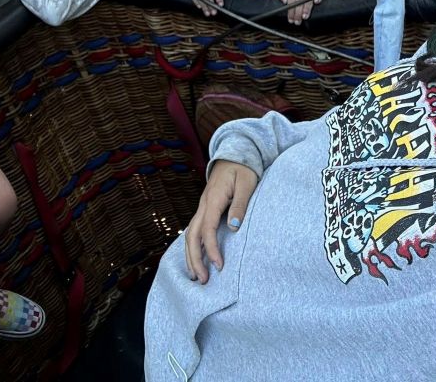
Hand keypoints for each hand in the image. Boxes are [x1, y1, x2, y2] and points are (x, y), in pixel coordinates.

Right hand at [184, 160, 257, 283]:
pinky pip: (194, 230)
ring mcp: (202, 207)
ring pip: (189, 235)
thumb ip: (240, 205)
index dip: (211, 249)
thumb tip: (233, 228)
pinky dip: (192, 247)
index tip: (219, 265)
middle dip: (194, 259)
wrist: (233, 154)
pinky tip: (195, 260)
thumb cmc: (243, 168)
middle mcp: (203, 205)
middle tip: (202, 280)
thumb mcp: (247, 184)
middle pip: (191, 235)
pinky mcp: (204, 209)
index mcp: (213, 199)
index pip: (207, 229)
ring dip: (191, 256)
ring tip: (196, 277)